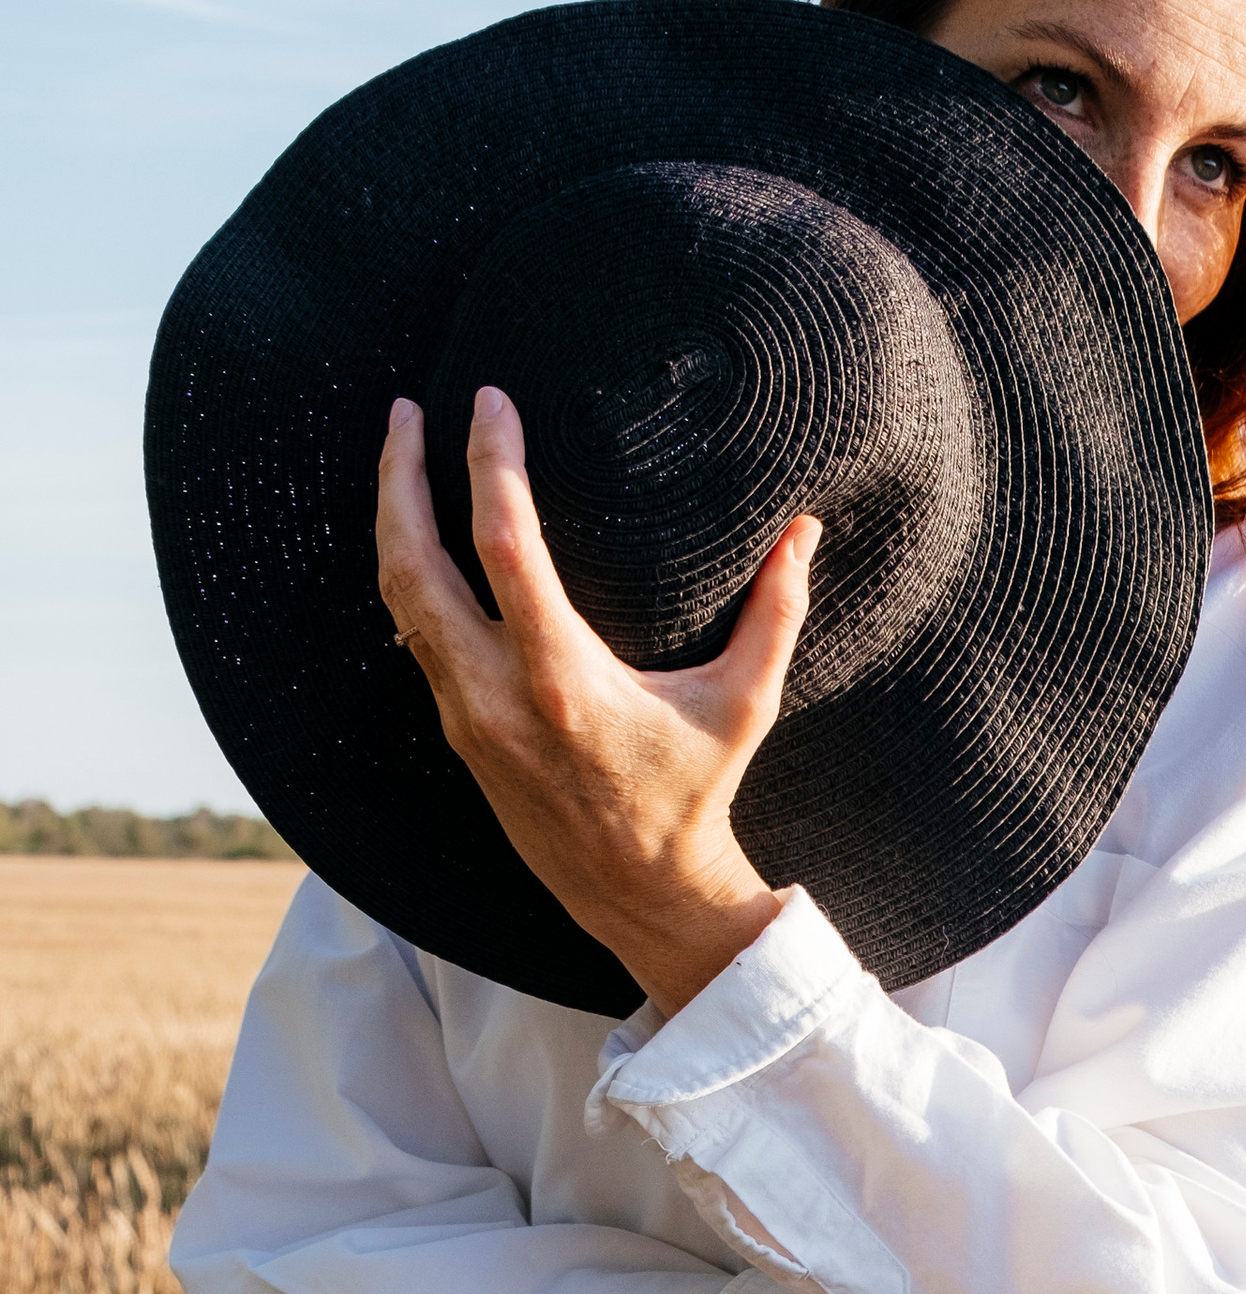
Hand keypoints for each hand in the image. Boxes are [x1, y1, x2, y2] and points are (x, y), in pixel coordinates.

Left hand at [375, 387, 816, 1016]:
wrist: (639, 892)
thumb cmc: (694, 795)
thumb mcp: (744, 705)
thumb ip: (776, 613)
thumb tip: (806, 530)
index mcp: (562, 677)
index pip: (503, 543)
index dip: (491, 462)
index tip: (491, 402)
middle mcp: (496, 694)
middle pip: (413, 563)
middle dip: (400, 477)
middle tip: (405, 412)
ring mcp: (465, 715)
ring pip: (397, 600)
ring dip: (391, 522)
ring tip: (401, 458)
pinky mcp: (457, 731)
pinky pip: (414, 635)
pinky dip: (406, 575)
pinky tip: (420, 537)